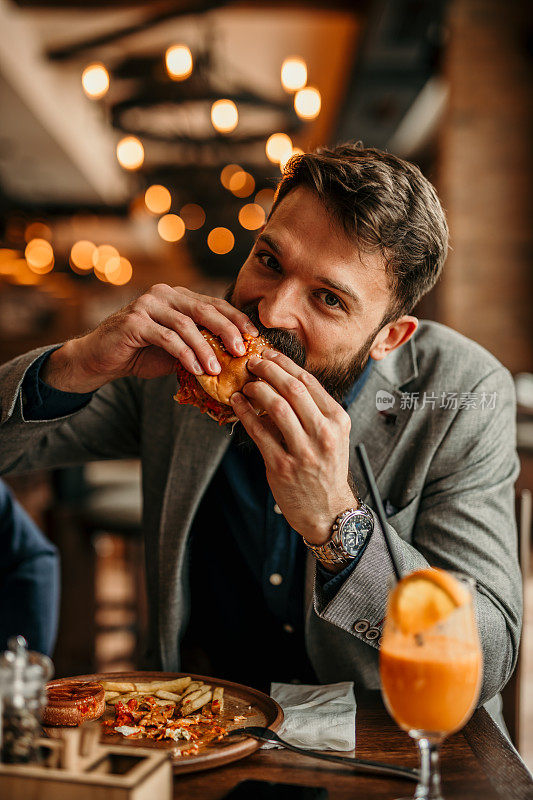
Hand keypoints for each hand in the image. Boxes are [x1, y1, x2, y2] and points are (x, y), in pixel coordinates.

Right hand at [42, 284, 258, 392]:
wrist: (100, 359)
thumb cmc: (141, 354)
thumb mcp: (176, 350)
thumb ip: (200, 346)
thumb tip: (234, 360)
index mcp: (177, 296)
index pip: (213, 303)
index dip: (236, 318)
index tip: (254, 337)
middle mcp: (163, 294)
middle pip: (203, 309)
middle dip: (227, 330)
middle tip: (242, 350)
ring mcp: (147, 305)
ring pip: (185, 324)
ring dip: (205, 348)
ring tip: (217, 369)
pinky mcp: (134, 322)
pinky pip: (166, 338)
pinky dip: (184, 354)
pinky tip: (196, 369)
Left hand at [230, 349, 356, 544]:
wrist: (328, 510)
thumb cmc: (326, 469)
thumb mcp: (332, 435)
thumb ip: (313, 410)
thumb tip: (280, 380)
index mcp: (337, 420)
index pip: (309, 381)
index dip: (284, 364)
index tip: (268, 355)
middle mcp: (323, 433)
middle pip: (292, 388)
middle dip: (268, 370)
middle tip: (253, 363)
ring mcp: (303, 451)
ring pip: (276, 406)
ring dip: (256, 390)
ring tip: (246, 385)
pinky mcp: (282, 466)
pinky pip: (258, 432)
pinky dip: (245, 413)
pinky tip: (237, 404)